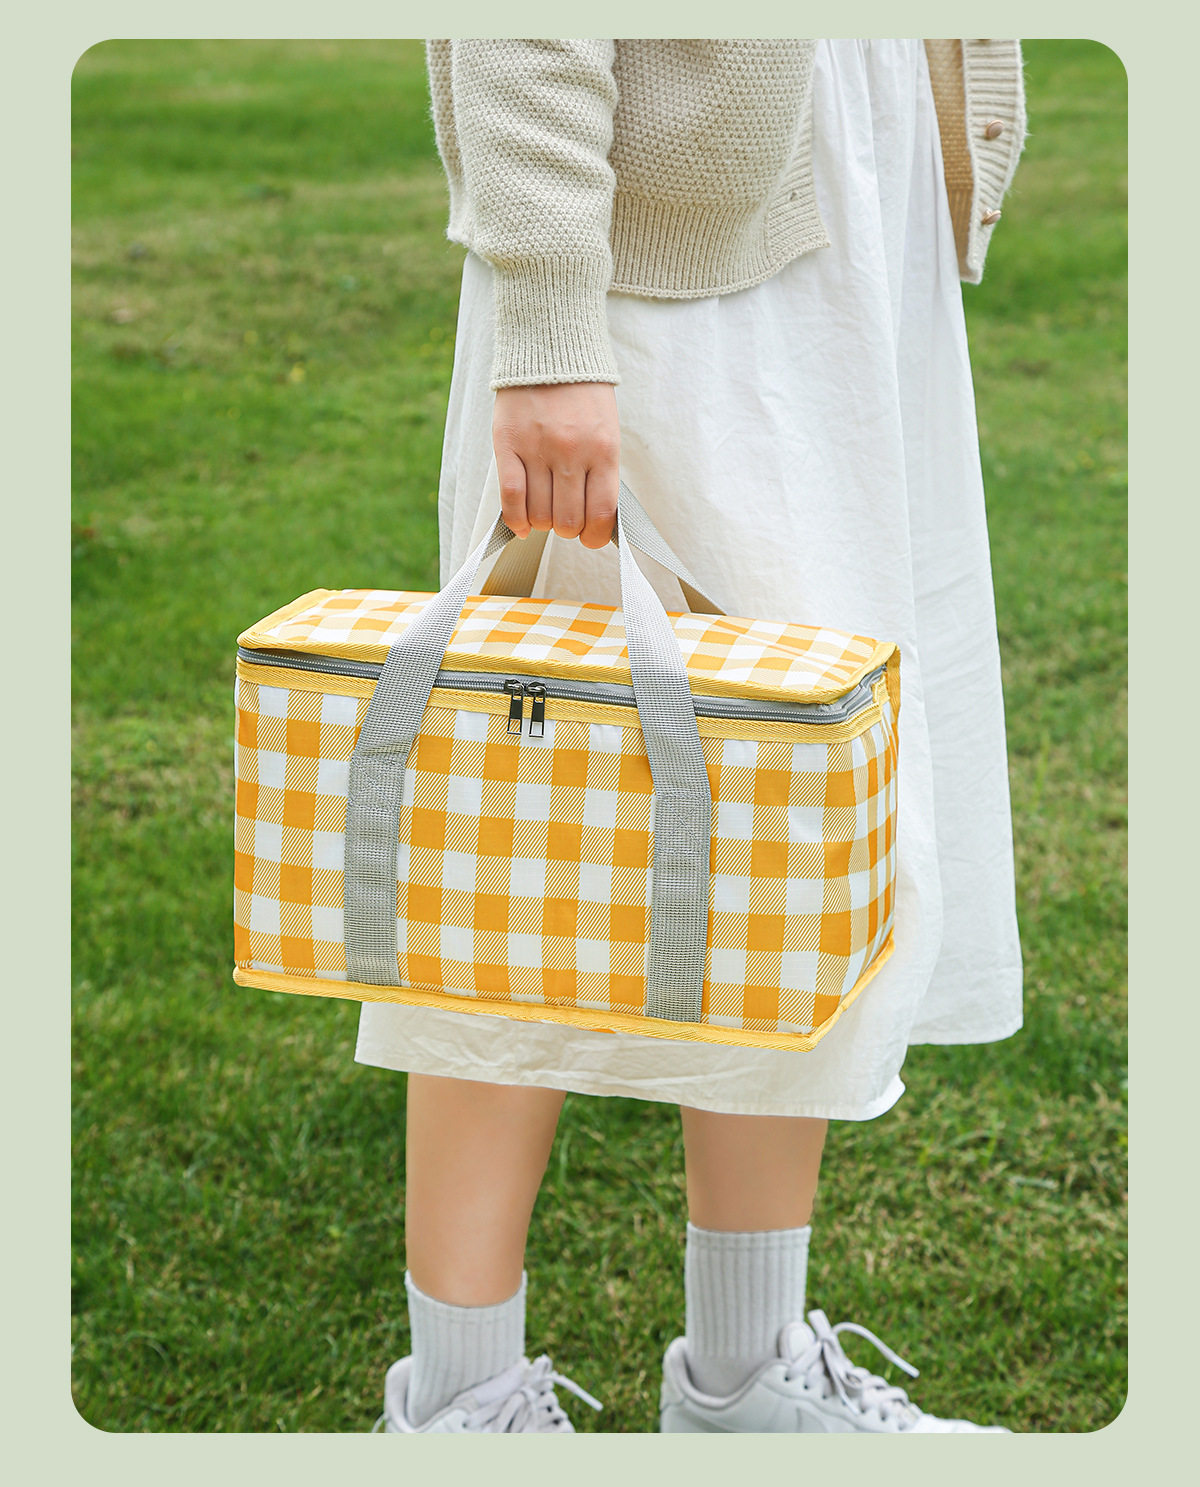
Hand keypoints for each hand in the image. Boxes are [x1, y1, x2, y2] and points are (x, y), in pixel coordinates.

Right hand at [492, 383, 619, 549]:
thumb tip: (595, 518)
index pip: (601, 514)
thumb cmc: (582, 394)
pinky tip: (521, 524)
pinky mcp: (508, 444)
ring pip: (539, 513)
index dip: (594, 537)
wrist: (550, 349)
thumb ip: (601, 471)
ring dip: (542, 523)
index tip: (589, 537)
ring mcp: (538, 449)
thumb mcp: (607, 430)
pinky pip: (511, 496)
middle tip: (564, 520)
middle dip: (567, 529)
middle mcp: (572, 453)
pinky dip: (516, 520)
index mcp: (604, 450)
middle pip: (568, 520)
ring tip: (543, 512)